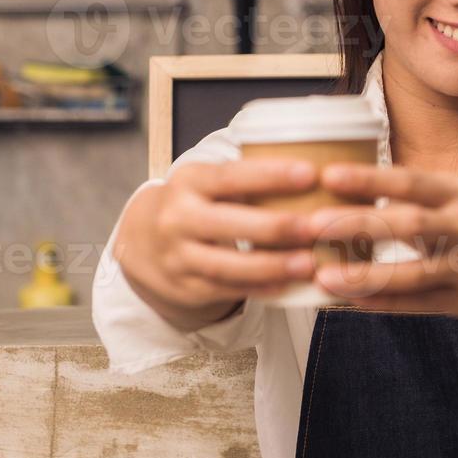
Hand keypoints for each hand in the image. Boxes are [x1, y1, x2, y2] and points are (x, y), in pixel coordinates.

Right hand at [113, 159, 321, 313]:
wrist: (142, 241)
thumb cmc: (195, 203)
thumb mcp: (207, 181)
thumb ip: (246, 177)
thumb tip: (313, 168)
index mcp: (189, 181)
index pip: (230, 175)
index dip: (270, 175)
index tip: (310, 173)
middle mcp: (178, 217)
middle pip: (228, 223)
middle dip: (274, 226)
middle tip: (315, 226)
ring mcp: (178, 255)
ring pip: (226, 264)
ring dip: (271, 265)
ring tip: (308, 263)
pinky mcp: (185, 287)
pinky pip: (225, 289)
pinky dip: (258, 288)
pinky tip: (287, 284)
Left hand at [303, 163, 457, 314]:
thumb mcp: (448, 195)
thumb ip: (405, 197)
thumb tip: (336, 192)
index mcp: (457, 192)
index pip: (409, 182)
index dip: (369, 179)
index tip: (328, 175)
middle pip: (408, 224)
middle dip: (358, 225)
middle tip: (311, 225)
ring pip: (413, 273)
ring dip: (365, 275)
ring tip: (323, 276)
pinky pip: (417, 304)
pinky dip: (380, 302)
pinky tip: (348, 300)